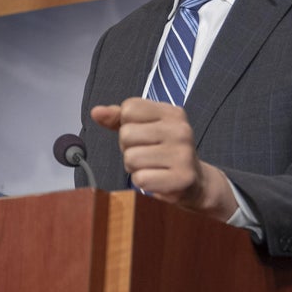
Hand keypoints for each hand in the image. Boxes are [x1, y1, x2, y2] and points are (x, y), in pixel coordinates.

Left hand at [89, 98, 237, 220]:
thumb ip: (118, 119)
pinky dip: (142, 182)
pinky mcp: (181, 178)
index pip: (129, 108)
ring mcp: (183, 154)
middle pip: (126, 134)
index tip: (142, 136)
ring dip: (134, 167)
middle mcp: (180, 130)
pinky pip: (140, 179)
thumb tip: (96, 112)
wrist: (194, 182)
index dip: (126, 125)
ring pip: (131, 158)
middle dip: (128, 148)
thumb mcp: (144, 129)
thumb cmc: (163, 152)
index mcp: (172, 112)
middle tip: (146, 155)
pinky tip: (156, 179)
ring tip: (151, 167)